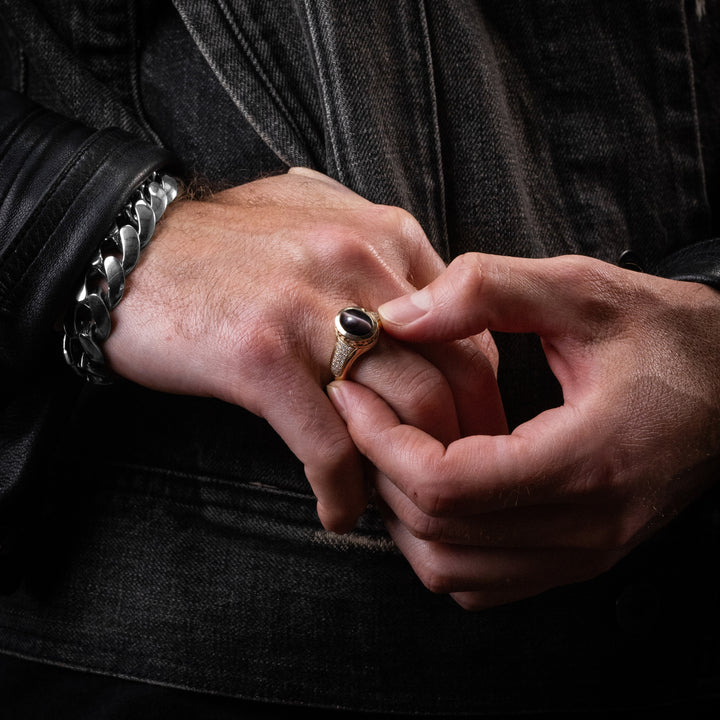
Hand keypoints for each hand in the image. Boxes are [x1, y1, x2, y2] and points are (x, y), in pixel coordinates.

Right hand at [103, 170, 501, 531]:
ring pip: (404, 413)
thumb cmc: (226, 246)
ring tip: (398, 504)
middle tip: (455, 483)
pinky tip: (337, 513)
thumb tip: (425, 300)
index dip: (480, 393)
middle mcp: (359, 265)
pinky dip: (343, 493)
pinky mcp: (263, 357)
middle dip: (465, 441)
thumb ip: (376, 246)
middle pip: (453, 374)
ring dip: (409, 475)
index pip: (471, 329)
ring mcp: (312, 310)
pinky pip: (330, 446)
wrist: (126, 251)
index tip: (470, 432)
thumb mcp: (315, 213)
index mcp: (385, 235)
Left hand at [329, 252, 719, 607]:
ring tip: (391, 448)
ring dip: (403, 513)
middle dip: (380, 470)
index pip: (445, 485)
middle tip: (363, 414)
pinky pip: (481, 581)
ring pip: (451, 570)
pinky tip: (436, 488)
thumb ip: (487, 290)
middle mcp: (585, 526)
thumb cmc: (669, 336)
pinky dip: (439, 542)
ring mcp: (583, 552)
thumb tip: (398, 318)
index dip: (381, 441)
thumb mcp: (583, 291)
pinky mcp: (579, 557)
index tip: (353, 394)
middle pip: (437, 531)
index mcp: (585, 459)